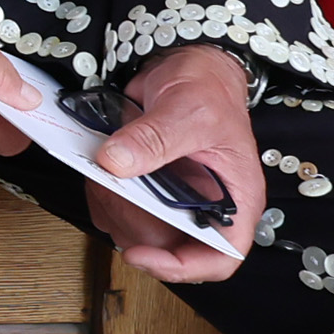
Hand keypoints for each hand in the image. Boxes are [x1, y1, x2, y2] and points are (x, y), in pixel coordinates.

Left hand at [76, 42, 266, 284]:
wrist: (188, 66)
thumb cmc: (207, 89)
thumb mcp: (188, 110)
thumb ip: (154, 138)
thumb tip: (116, 163)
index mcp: (235, 198)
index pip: (221, 256)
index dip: (183, 267)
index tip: (142, 254)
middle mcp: (205, 206)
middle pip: (169, 247)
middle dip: (133, 224)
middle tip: (112, 189)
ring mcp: (173, 201)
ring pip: (137, 234)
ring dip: (112, 209)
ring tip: (104, 174)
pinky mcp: (144, 190)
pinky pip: (116, 212)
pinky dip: (100, 197)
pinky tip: (98, 172)